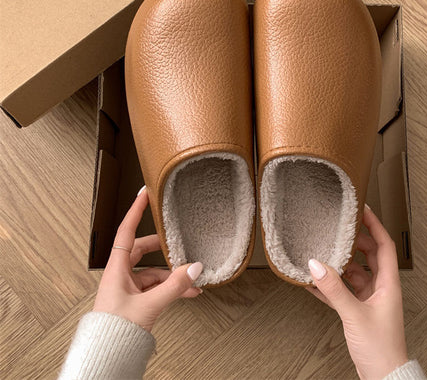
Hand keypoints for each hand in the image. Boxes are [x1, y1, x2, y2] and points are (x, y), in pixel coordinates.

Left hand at [93, 186, 202, 331]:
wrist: (107, 357)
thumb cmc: (114, 332)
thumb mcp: (148, 305)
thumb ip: (174, 286)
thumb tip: (194, 268)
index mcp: (116, 269)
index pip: (126, 231)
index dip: (135, 211)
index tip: (144, 194)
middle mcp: (121, 275)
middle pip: (142, 250)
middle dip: (162, 247)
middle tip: (176, 240)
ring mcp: (129, 288)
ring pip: (153, 271)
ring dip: (172, 274)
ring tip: (191, 278)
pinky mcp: (136, 300)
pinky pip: (156, 287)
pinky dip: (171, 288)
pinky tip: (188, 292)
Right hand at [307, 204, 407, 379]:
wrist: (383, 377)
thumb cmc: (381, 349)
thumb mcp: (355, 314)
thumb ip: (334, 289)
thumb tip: (316, 265)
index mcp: (388, 284)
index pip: (384, 245)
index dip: (375, 225)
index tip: (363, 209)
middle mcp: (381, 288)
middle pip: (369, 254)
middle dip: (354, 241)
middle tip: (338, 229)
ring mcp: (370, 299)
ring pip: (355, 272)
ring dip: (340, 263)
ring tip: (323, 253)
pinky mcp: (359, 310)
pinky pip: (344, 290)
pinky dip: (331, 284)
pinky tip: (315, 282)